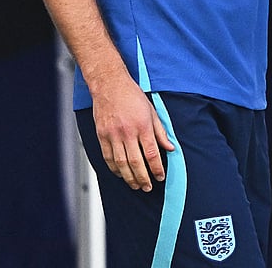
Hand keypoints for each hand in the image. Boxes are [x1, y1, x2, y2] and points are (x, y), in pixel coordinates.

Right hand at [90, 74, 174, 190]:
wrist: (109, 85)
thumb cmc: (131, 95)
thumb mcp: (152, 111)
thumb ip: (161, 131)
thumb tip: (170, 147)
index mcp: (142, 125)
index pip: (152, 153)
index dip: (156, 168)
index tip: (160, 176)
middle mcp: (127, 132)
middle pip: (136, 162)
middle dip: (143, 178)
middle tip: (148, 187)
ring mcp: (113, 134)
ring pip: (121, 163)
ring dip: (129, 177)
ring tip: (136, 185)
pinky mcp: (102, 135)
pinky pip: (107, 157)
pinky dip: (114, 169)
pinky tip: (121, 174)